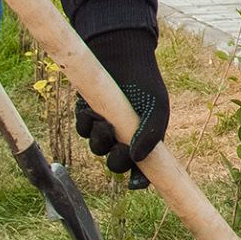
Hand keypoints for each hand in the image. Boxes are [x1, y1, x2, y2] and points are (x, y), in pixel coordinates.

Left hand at [74, 27, 168, 174]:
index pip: (143, 169)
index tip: (135, 183)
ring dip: (100, 141)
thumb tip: (137, 159)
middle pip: (117, 164)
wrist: (123, 56)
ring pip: (98, 149)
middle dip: (116, 161)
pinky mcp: (88, 116)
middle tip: (118, 148)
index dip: (139, 179)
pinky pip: (83, 131)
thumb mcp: (157, 109)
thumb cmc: (145, 83)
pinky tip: (93, 113)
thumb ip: (151, 135)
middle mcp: (124, 138)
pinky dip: (87, 126)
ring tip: (104, 123)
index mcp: (144, 139)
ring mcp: (105, 128)